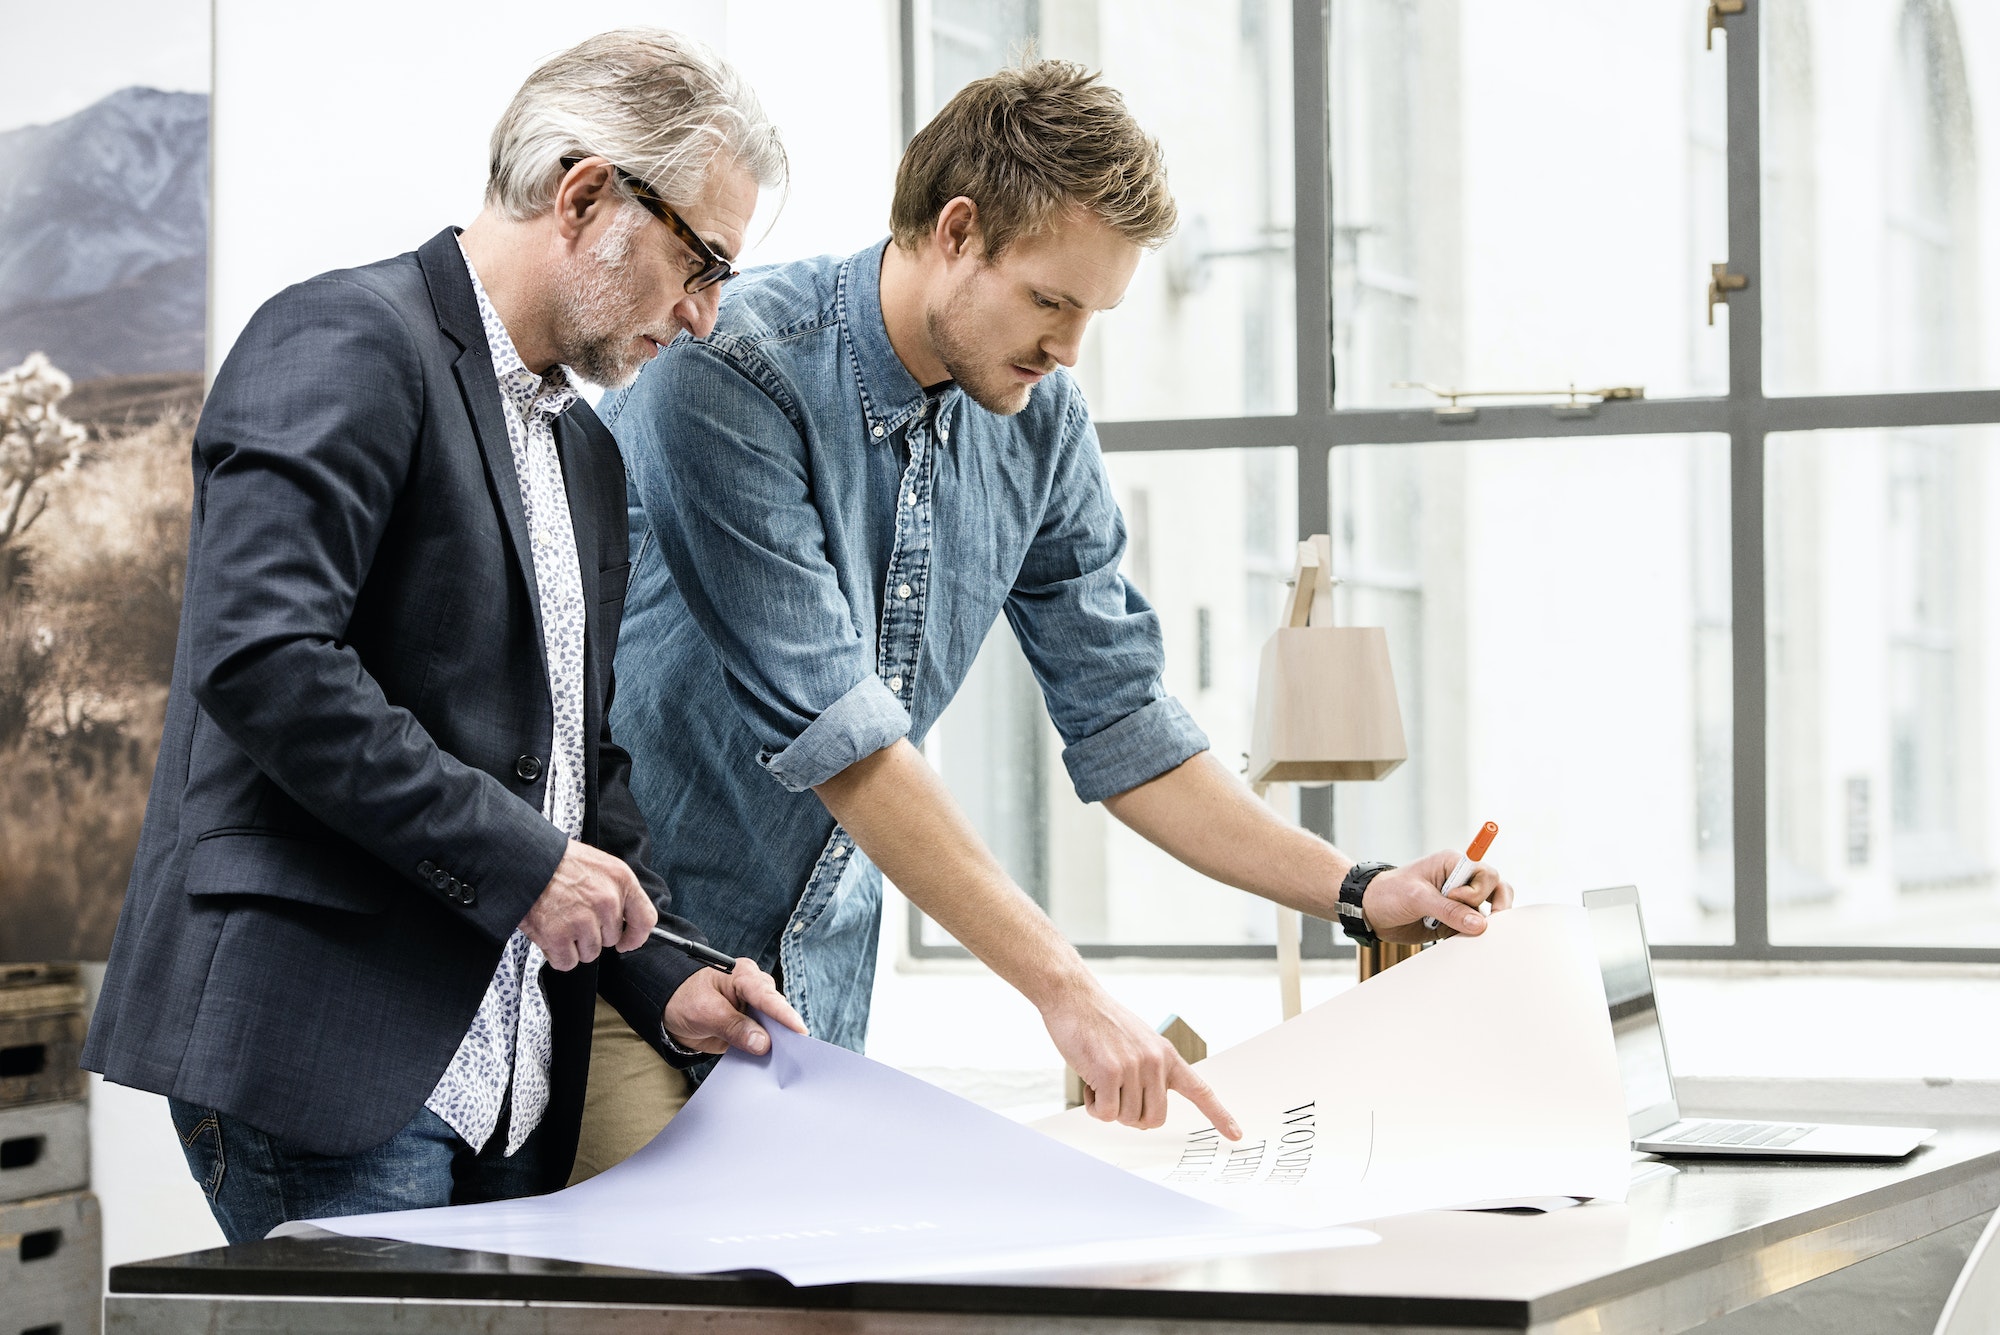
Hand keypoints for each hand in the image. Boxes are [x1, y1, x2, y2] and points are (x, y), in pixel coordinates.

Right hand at [519, 840, 655, 969]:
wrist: (523, 861)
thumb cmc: (557, 861)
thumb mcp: (599, 864)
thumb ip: (615, 890)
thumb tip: (622, 918)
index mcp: (621, 880)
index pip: (645, 919)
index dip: (636, 936)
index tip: (627, 941)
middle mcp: (607, 901)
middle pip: (611, 940)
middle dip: (593, 934)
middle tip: (572, 915)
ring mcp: (583, 920)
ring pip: (590, 954)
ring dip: (574, 945)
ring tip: (559, 921)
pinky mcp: (559, 937)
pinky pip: (567, 962)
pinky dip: (556, 955)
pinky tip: (549, 935)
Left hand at [663, 960, 806, 1055]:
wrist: (669, 1011)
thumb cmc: (685, 1000)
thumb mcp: (705, 1012)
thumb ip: (734, 1027)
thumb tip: (763, 1043)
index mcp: (742, 976)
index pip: (766, 995)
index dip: (784, 1014)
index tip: (799, 1031)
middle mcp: (754, 989)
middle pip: (776, 1010)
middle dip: (785, 1030)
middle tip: (796, 1052)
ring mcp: (754, 1007)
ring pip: (774, 1025)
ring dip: (778, 1042)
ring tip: (787, 1061)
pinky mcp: (751, 1024)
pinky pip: (764, 1037)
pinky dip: (767, 1049)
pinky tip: (772, 1062)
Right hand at [1043, 983, 1242, 1139]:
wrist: (1075, 998)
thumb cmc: (1100, 1022)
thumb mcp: (1138, 1042)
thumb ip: (1149, 1071)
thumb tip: (1145, 1109)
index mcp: (1166, 1055)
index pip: (1200, 1090)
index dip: (1219, 1115)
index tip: (1237, 1134)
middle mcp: (1155, 1062)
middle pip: (1154, 1120)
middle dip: (1132, 1116)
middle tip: (1114, 1094)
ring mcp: (1134, 1067)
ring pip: (1127, 1119)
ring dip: (1107, 1106)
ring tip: (1098, 1077)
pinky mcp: (1110, 1072)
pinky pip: (1105, 1114)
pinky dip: (1093, 1106)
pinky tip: (1089, 1080)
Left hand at [1361, 850, 1514, 943]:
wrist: (1370, 912)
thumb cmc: (1388, 893)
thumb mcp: (1417, 898)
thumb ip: (1448, 910)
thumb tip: (1480, 924)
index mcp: (1453, 864)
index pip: (1486, 873)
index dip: (1478, 890)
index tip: (1456, 899)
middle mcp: (1460, 882)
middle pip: (1496, 890)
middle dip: (1496, 906)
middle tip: (1484, 923)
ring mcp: (1459, 903)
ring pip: (1488, 912)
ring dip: (1483, 925)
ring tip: (1462, 932)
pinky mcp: (1454, 921)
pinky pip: (1473, 929)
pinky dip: (1472, 937)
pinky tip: (1459, 941)